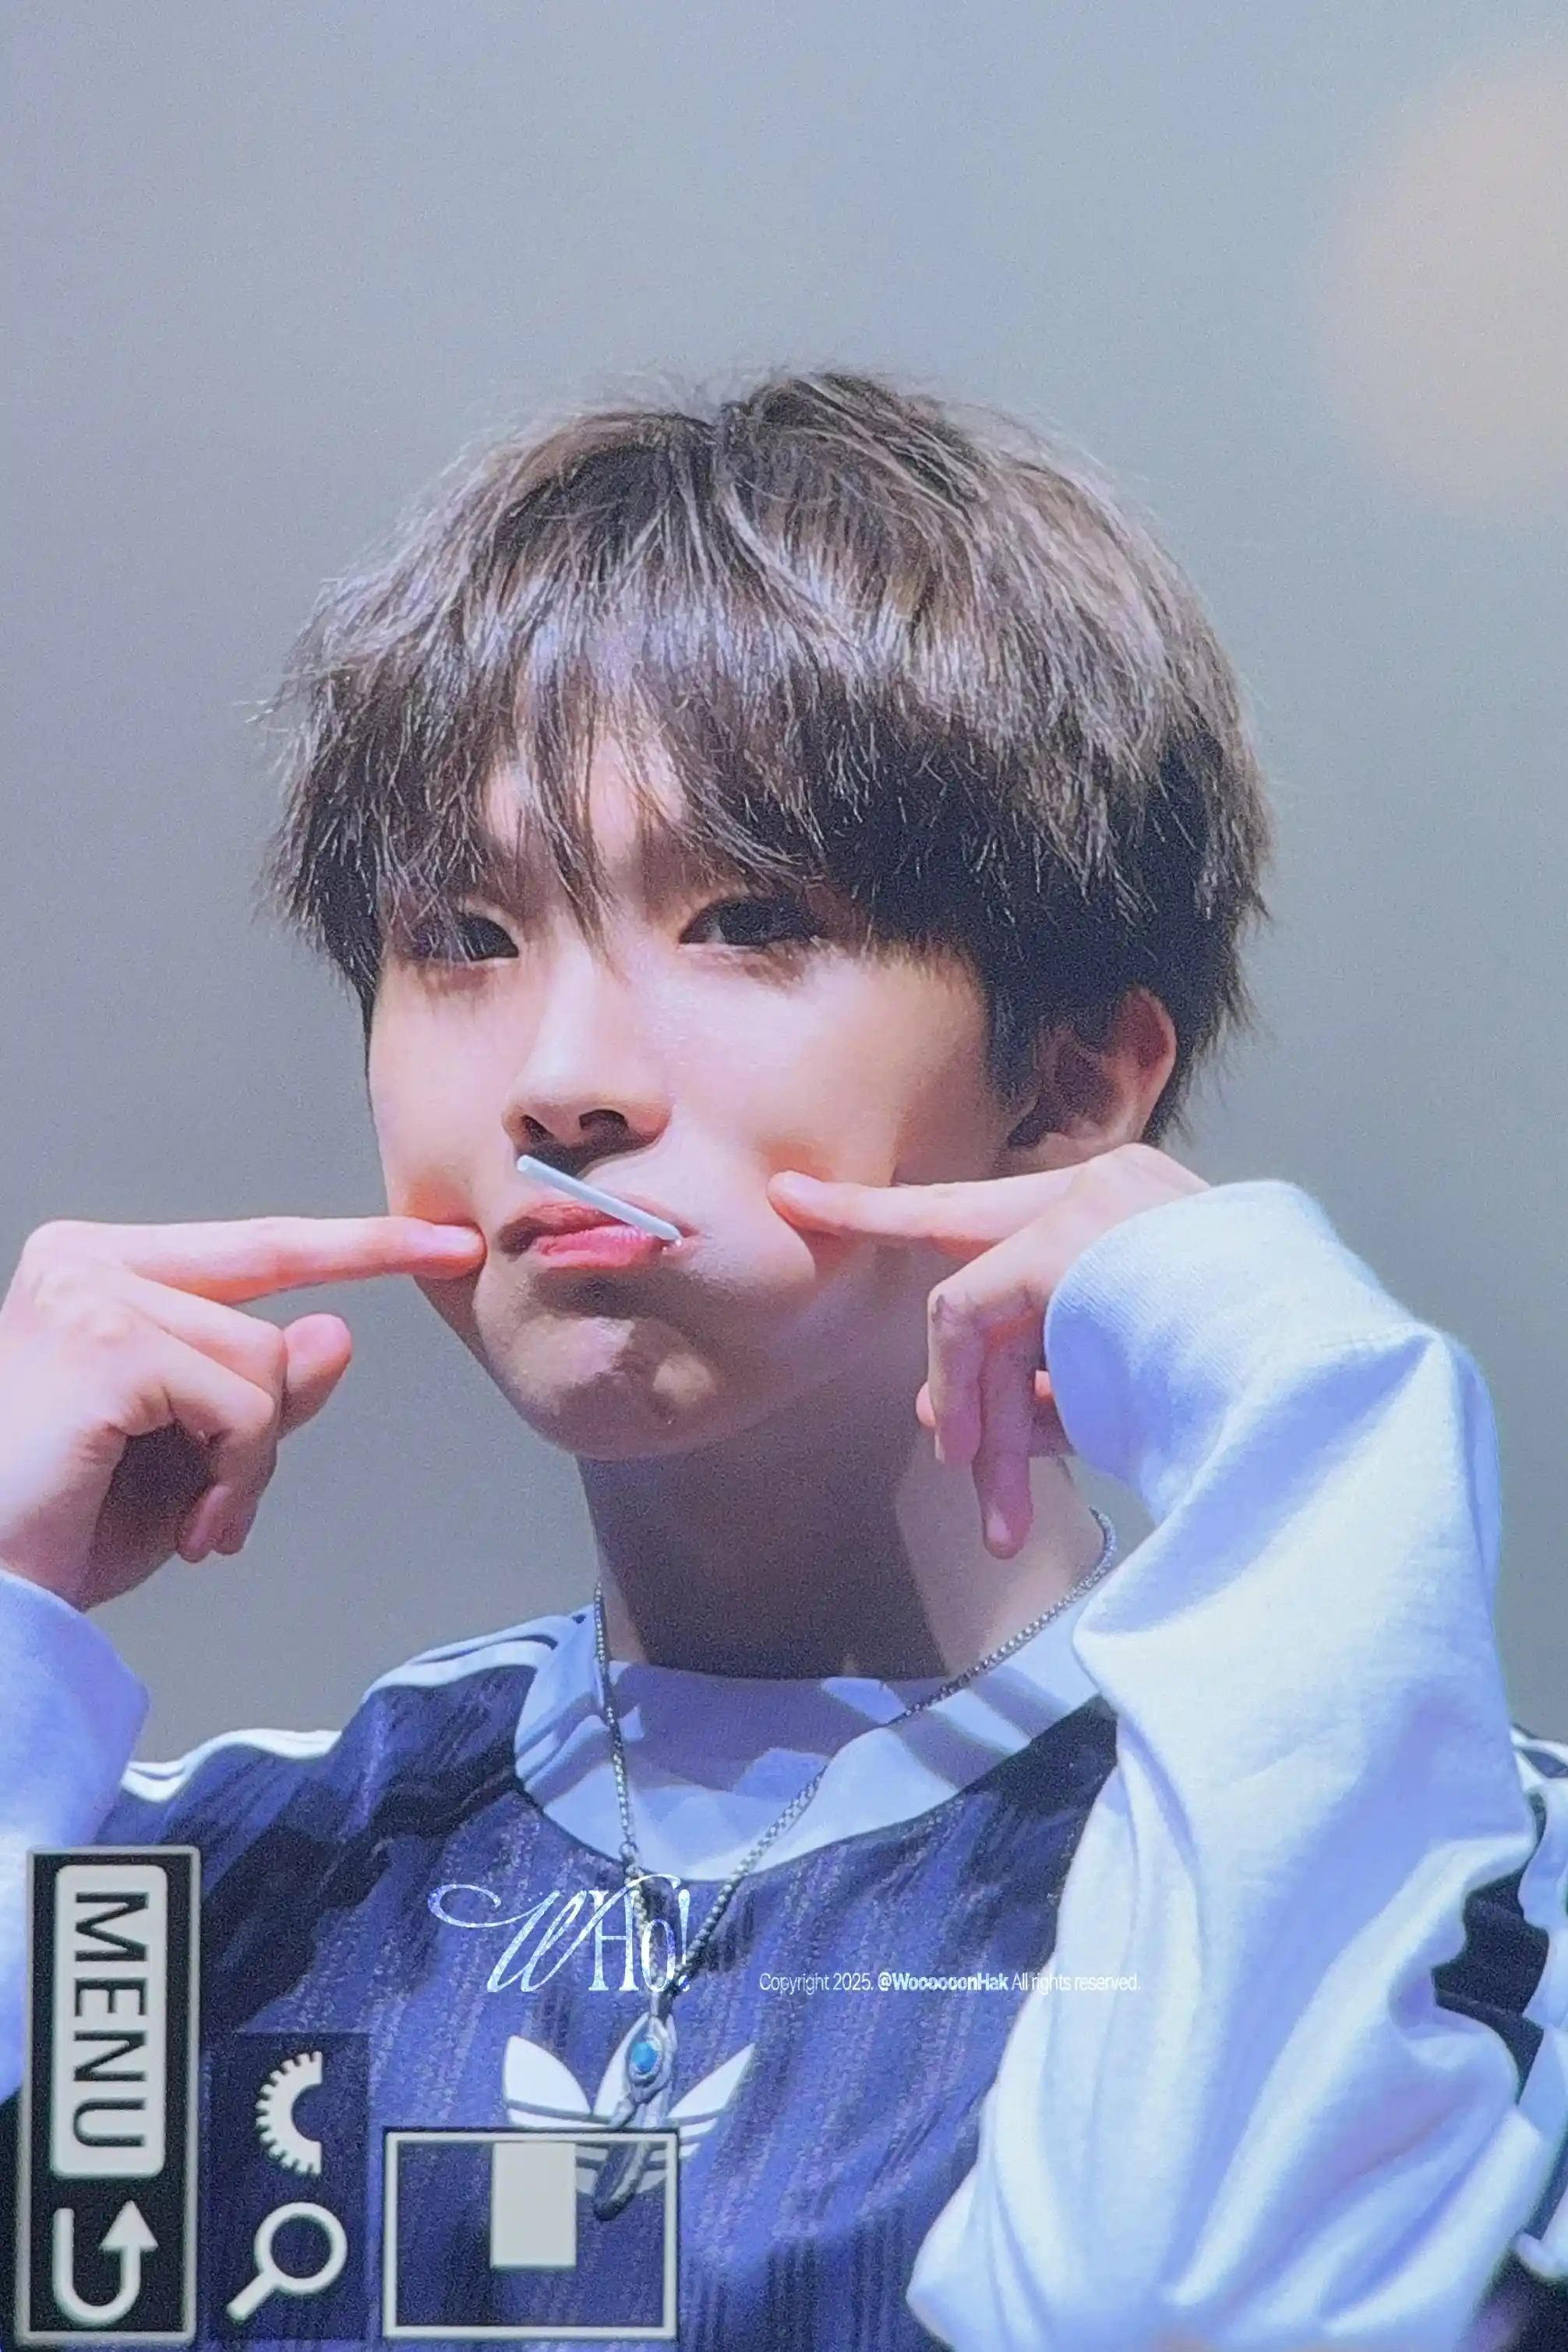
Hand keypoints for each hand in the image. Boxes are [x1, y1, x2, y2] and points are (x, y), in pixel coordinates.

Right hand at [0, 1215, 484, 1608]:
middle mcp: (87, 1261)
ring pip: (264, 1365)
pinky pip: (245, 1405)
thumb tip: (337, 1331)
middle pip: (264, 1324)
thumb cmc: (61, 1528)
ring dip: (250, 1465)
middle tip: (223, 1507)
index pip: (257, 1247)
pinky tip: (189, 1526)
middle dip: (271, 1422)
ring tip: (196, 1520)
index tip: (447, 1241)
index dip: (361, 1247)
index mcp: (100, 1270)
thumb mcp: (189, 1456)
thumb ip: (261, 1393)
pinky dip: (236, 1478)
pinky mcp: (108, 1343)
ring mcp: (94, 1294)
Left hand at [768, 1141, 1206, 1557]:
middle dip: (895, 1267)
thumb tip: (940, 1422)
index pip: (1002, 1210)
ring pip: (974, 1315)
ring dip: (978, 1419)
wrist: (1321, 1395)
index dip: (892, 1210)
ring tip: (993, 1506)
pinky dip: (971, 1395)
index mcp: (1136, 1215)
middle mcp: (1107, 1192)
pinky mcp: (1060, 1246)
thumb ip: (1037, 1392)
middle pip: (969, 1249)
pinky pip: (969, 1324)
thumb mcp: (1123, 1398)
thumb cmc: (1236, 1399)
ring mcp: (1085, 1209)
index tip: (799, 1198)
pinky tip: (994, 1466)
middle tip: (821, 1249)